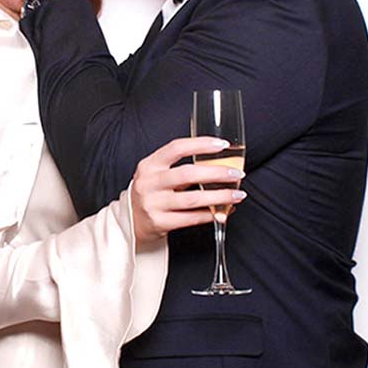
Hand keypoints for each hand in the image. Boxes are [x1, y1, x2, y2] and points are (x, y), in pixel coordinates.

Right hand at [130, 137, 247, 246]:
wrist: (130, 221)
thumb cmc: (151, 193)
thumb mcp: (156, 175)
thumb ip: (180, 168)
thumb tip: (219, 165)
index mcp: (149, 165)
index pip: (176, 148)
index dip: (201, 144)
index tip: (223, 145)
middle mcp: (149, 183)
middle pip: (188, 174)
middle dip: (217, 173)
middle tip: (237, 174)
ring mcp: (153, 204)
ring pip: (193, 199)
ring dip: (219, 197)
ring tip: (237, 194)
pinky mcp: (159, 223)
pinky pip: (190, 218)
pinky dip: (210, 215)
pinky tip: (223, 212)